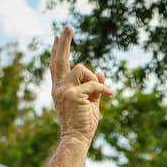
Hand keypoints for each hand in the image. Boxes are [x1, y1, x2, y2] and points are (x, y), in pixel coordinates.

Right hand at [50, 26, 111, 142]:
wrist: (77, 139)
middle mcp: (58, 87)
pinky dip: (103, 89)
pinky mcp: (74, 95)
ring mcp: (64, 91)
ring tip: (97, 93)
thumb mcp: (90, 102)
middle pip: (60, 60)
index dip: (58, 51)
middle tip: (68, 28)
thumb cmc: (83, 124)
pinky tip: (110, 94)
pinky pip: (93, 84)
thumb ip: (94, 86)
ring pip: (81, 68)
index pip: (56, 66)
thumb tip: (100, 71)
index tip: (58, 37)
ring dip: (93, 78)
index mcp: (59, 89)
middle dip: (65, 43)